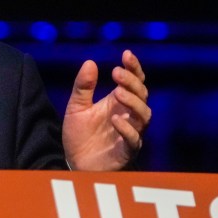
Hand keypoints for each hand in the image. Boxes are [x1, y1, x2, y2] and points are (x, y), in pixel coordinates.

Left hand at [63, 49, 150, 170]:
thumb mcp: (76, 107)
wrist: (74, 162)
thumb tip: (90, 62)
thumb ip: (83, 87)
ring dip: (133, 102)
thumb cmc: (79, 135)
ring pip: (144, 116)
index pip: (134, 82)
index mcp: (118, 103)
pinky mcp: (127, 151)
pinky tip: (115, 120)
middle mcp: (129, 116)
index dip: (134, 68)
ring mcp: (130, 133)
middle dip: (132, 82)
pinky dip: (127, 129)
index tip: (126, 55)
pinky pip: (134, 140)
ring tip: (117, 92)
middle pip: (142, 95)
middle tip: (116, 73)